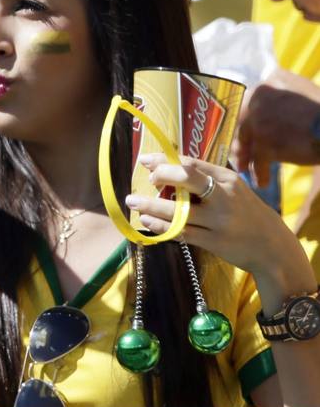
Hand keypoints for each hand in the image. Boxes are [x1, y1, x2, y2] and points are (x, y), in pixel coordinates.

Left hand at [126, 154, 295, 277]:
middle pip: (187, 179)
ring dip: (152, 206)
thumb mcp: (233, 189)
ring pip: (179, 211)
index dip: (165, 159)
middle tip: (147, 178)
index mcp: (227, 179)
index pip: (191, 163)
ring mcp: (219, 221)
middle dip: (162, 175)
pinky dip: (161, 227)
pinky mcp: (214, 242)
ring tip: (133, 202)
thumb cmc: (245, 212)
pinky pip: (181, 232)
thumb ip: (206, 178)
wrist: (273, 247)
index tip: (145, 160)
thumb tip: (166, 167)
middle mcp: (224, 197)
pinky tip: (148, 221)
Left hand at [233, 68, 319, 186]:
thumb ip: (281, 87)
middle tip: (239, 153)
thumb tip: (271, 83)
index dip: (244, 121)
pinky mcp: (266, 144)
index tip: (243, 132)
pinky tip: (262, 183)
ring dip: (245, 157)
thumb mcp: (300, 88)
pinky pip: (259, 162)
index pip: (245, 105)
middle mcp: (257, 100)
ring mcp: (260, 122)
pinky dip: (260, 174)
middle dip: (241, 140)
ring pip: (246, 142)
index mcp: (265, 86)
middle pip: (242, 123)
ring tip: (245, 168)